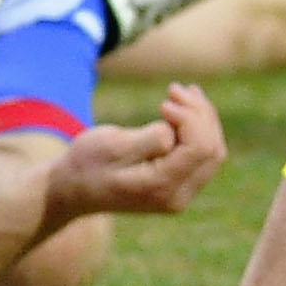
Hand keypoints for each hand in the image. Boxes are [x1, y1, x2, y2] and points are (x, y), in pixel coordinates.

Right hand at [41, 84, 225, 222]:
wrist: (72, 188)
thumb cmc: (87, 163)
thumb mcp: (111, 146)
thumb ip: (148, 140)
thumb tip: (173, 131)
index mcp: (162, 187)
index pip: (200, 148)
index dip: (191, 118)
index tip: (164, 102)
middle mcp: (177, 197)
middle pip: (212, 150)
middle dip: (200, 114)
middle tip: (174, 88)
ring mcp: (180, 193)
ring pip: (212, 151)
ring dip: (201, 117)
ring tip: (180, 91)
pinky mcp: (178, 184)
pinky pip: (202, 155)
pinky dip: (197, 127)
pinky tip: (184, 106)